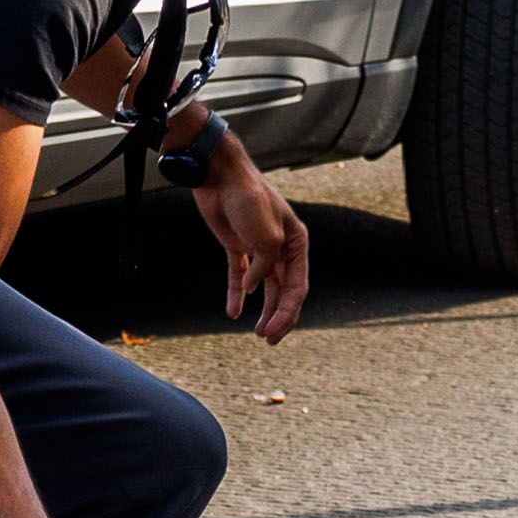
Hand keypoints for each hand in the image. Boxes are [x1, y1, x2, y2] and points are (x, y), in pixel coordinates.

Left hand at [188, 142, 311, 344]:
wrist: (219, 177)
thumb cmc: (249, 200)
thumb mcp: (267, 237)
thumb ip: (265, 266)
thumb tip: (255, 287)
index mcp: (296, 243)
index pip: (297, 286)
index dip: (288, 312)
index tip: (275, 332)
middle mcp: (281, 247)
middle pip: (284, 290)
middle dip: (279, 316)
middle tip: (268, 339)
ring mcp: (258, 247)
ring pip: (265, 287)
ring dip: (264, 310)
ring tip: (257, 332)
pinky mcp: (236, 245)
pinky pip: (239, 275)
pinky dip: (237, 294)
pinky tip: (233, 312)